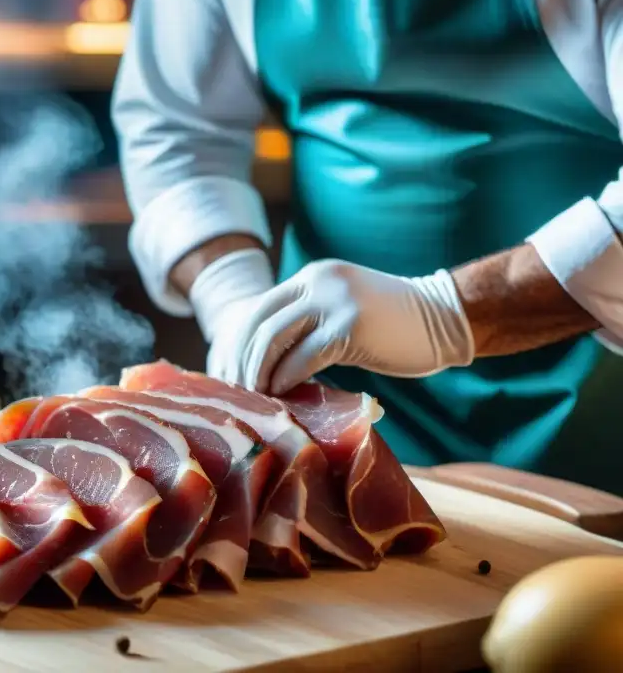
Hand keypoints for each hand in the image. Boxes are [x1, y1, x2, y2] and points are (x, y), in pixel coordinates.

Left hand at [206, 259, 475, 394]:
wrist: (446, 316)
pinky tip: (283, 394)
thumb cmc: (392, 324)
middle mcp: (317, 282)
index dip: (234, 344)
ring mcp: (333, 302)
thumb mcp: (340, 308)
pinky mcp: (351, 327)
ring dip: (258, 372)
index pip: (256, 309)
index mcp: (310, 277)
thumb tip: (262, 359)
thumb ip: (306, 320)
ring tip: (256, 397)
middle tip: (235, 393)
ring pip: (273, 339)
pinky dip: (286, 378)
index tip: (227, 374)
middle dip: (240, 361)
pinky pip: (304, 357)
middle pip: (257, 324)